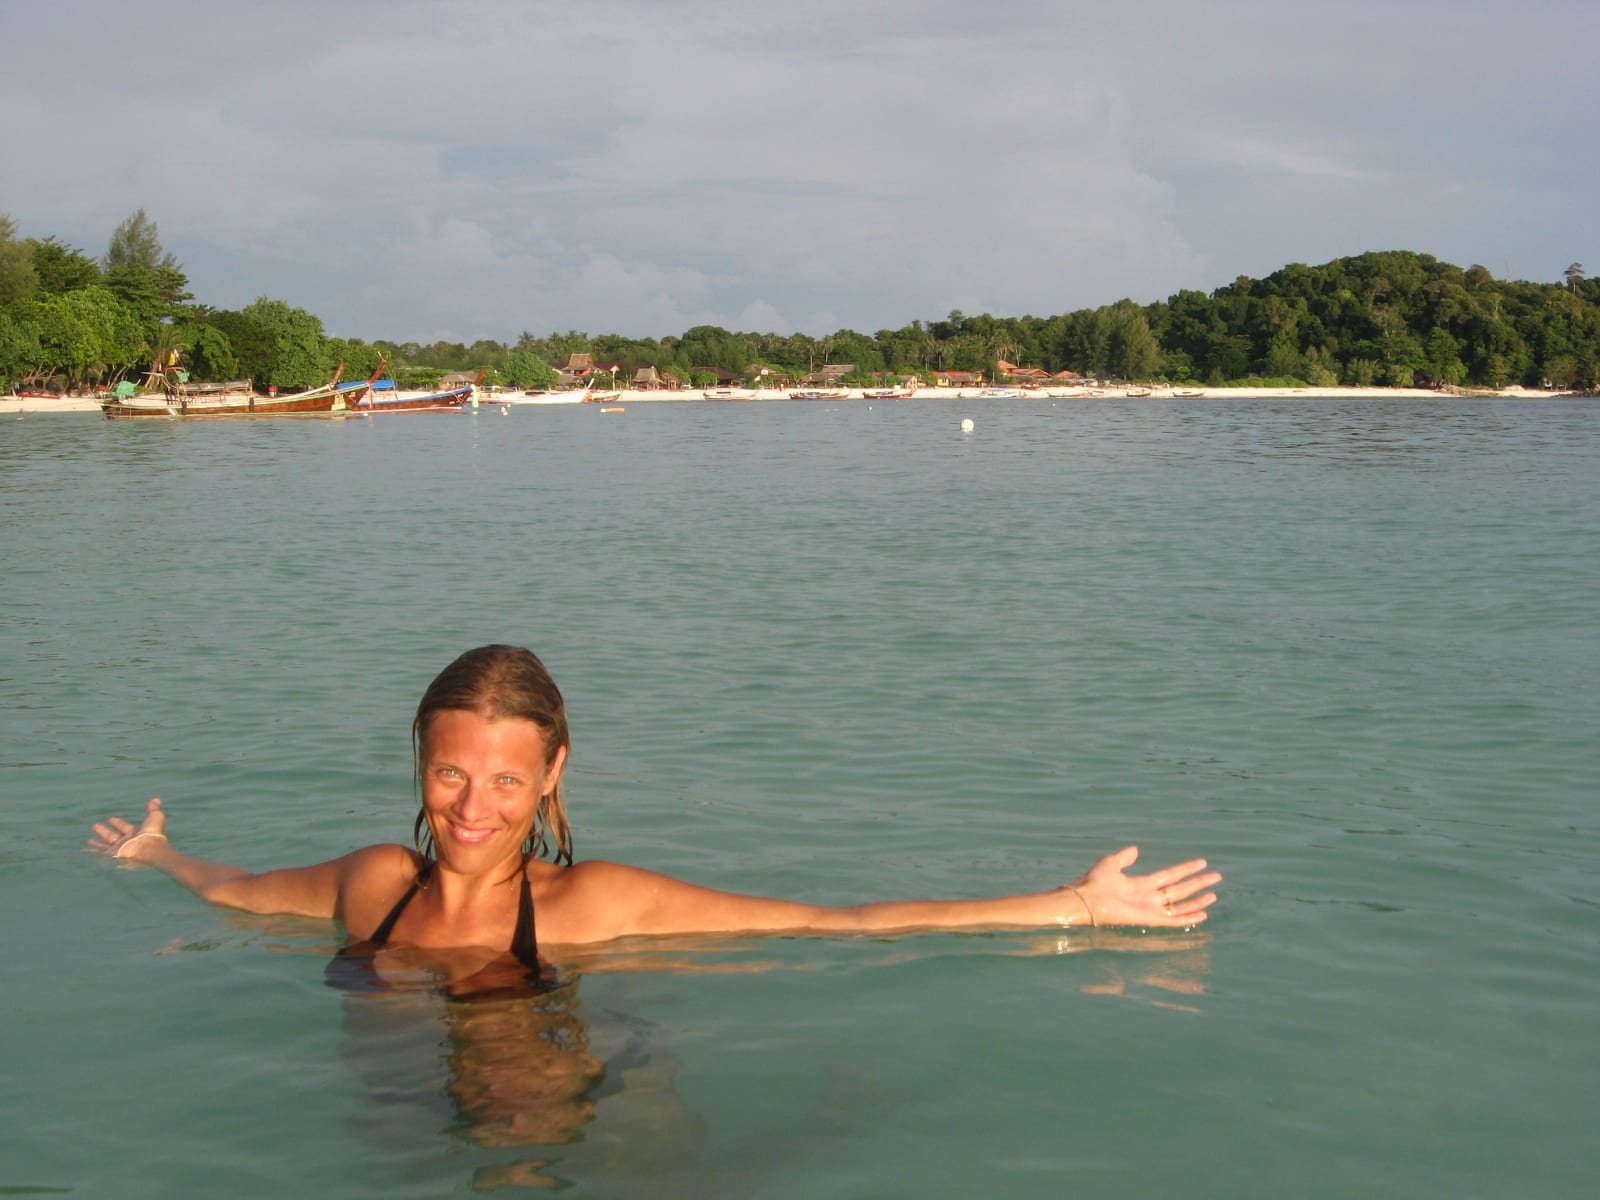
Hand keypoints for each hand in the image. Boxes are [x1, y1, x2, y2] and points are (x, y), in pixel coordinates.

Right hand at [88, 798, 169, 862]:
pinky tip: (85, 850)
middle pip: (112, 836)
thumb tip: (156, 800)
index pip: (125, 827)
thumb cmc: (153, 832)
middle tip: (96, 826)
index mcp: (136, 833)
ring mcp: (119, 848)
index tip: (111, 819)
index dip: (118, 823)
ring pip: (105, 844)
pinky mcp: (113, 854)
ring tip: (89, 840)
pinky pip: (100, 852)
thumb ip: (153, 809)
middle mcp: (127, 842)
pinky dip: (92, 851)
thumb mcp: (155, 817)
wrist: (149, 848)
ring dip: (97, 842)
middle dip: (104, 831)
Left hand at [1070, 846, 1219, 928]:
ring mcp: (1150, 909)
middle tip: (1217, 877)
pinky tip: (1202, 915)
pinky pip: (1173, 920)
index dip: (1186, 869)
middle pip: (1180, 890)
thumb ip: (1124, 857)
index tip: (1202, 863)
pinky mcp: (1149, 920)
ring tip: (1214, 896)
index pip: (1170, 876)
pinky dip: (1188, 918)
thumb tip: (1135, 849)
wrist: (1087, 899)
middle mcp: (1149, 897)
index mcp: (1141, 884)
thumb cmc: (1094, 882)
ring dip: (1198, 901)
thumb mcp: (1111, 863)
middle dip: (1198, 884)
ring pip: (1180, 906)